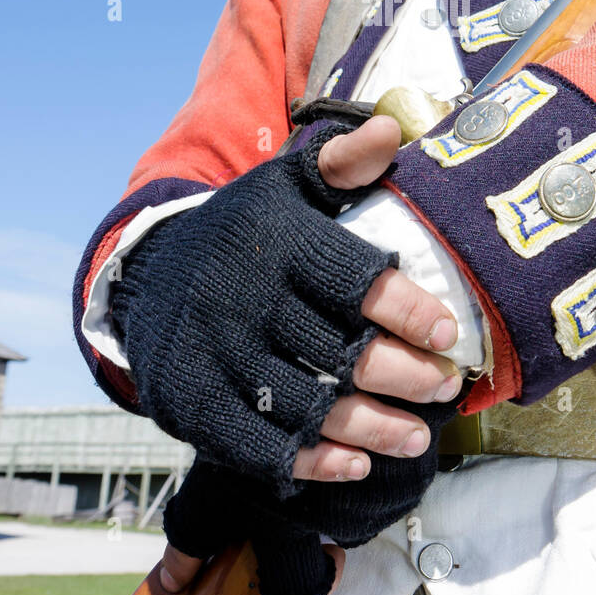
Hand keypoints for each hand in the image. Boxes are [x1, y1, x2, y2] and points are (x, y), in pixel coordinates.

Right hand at [157, 116, 466, 594]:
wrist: (146, 273)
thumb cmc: (242, 230)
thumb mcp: (284, 186)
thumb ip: (341, 164)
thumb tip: (392, 130)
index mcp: (274, 241)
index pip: (350, 278)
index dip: (405, 309)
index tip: (449, 334)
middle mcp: (240, 299)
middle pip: (337, 350)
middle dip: (403, 375)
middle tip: (444, 387)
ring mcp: (212, 356)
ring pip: (306, 406)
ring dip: (371, 428)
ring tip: (417, 437)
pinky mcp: (190, 404)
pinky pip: (257, 445)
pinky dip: (310, 461)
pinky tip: (354, 464)